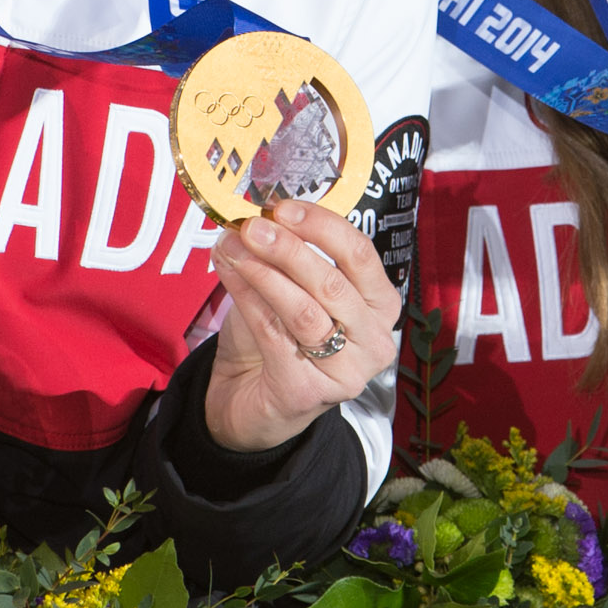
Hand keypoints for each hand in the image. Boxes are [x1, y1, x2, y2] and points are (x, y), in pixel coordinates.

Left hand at [206, 200, 402, 451]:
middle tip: (252, 227)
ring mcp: (347, 371)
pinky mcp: (310, 392)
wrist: (251, 399)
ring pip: (304, 309)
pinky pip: (274, 334)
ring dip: (263, 271)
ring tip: (232, 247)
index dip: (322, 226)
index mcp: (379, 304)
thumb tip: (255, 218)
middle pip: (332, 282)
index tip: (283, 208)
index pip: (360, 254)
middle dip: (288, 249)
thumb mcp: (289, 288)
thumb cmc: (278, 339)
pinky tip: (229, 274)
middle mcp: (374, 340)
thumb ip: (284, 257)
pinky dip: (247, 298)